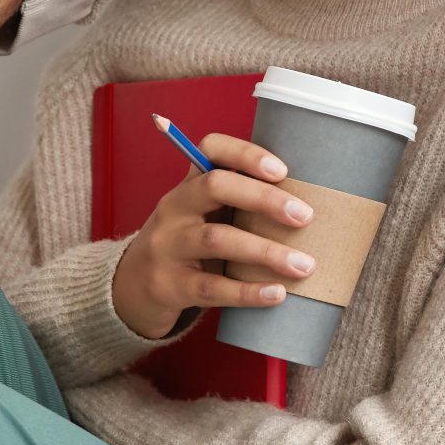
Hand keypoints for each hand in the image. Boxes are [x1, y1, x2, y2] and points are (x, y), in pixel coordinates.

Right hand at [110, 134, 317, 339]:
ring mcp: (167, 247)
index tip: (282, 170)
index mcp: (189, 186)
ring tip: (304, 266)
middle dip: (265, 198)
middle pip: (216, 186)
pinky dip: (247, 292)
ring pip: (217, 239)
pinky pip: (211, 287)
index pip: (210, 149)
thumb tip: (313, 206)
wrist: (131, 290)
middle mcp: (174, 208)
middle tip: (305, 216)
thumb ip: (239, 206)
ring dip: (266, 251)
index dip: (246, 154)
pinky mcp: (168, 285)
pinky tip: (277, 295)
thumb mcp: (201, 217)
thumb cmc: (186, 248)